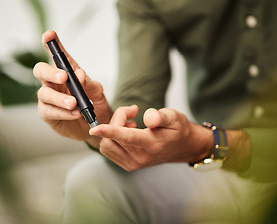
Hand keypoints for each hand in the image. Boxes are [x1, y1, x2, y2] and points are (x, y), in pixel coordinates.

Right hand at [33, 30, 111, 145]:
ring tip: (74, 103)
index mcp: (66, 71)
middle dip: (50, 72)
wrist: (97, 126)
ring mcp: (48, 98)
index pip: (56, 55)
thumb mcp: (97, 92)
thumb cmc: (95, 104)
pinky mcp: (48, 114)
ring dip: (59, 98)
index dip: (51, 44)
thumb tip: (79, 74)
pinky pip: (50, 111)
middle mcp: (53, 82)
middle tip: (64, 77)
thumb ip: (88, 83)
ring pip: (44, 94)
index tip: (49, 35)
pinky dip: (63, 112)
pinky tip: (75, 113)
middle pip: (40, 71)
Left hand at [89, 106, 212, 170]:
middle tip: (131, 111)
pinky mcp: (127, 165)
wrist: (182, 147)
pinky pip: (109, 150)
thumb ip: (160, 116)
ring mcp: (133, 164)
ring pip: (107, 145)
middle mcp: (140, 157)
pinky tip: (126, 132)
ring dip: (112, 130)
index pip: (127, 137)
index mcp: (152, 145)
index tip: (94, 128)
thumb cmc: (177, 129)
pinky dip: (112, 138)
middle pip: (112, 138)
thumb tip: (148, 117)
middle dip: (116, 120)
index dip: (109, 131)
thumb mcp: (174, 117)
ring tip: (130, 123)